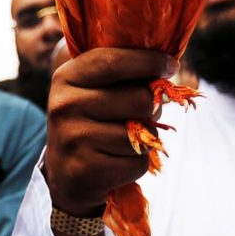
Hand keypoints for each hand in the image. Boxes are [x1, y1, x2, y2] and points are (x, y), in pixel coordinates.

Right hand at [45, 48, 177, 216]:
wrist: (63, 174)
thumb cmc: (92, 123)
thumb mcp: (93, 90)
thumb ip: (122, 74)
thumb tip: (167, 68)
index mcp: (66, 77)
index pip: (114, 61)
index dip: (150, 61)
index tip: (171, 66)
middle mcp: (65, 105)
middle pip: (140, 99)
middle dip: (152, 109)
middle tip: (139, 116)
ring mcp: (72, 138)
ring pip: (142, 134)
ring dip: (144, 140)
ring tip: (122, 142)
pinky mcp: (85, 170)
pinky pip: (137, 163)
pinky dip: (136, 165)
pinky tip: (116, 162)